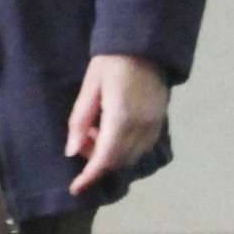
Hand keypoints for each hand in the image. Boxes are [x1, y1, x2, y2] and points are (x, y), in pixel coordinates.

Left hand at [67, 53, 167, 194]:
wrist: (146, 44)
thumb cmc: (111, 62)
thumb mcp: (89, 87)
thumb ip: (80, 121)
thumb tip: (72, 151)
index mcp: (121, 119)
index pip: (105, 159)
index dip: (89, 177)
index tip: (76, 188)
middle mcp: (141, 128)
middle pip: (117, 162)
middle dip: (96, 161)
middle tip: (84, 139)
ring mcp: (154, 126)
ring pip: (131, 158)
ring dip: (111, 156)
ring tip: (97, 131)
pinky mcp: (160, 122)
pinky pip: (142, 148)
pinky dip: (124, 149)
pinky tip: (112, 131)